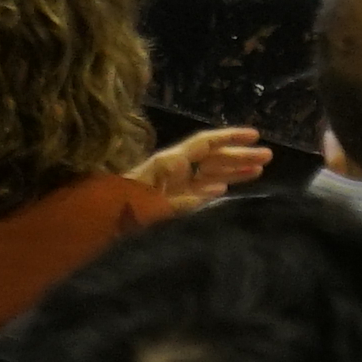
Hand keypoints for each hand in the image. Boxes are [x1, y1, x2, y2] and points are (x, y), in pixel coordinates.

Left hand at [131, 125, 272, 209]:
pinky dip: (214, 187)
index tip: (255, 136)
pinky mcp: (167, 201)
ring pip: (207, 173)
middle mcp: (171, 171)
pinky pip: (197, 190)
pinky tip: (227, 189)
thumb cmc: (119, 213)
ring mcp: (170, 186)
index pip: (205, 144)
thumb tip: (217, 190)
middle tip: (268, 157)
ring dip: (231, 171)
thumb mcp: (151, 206)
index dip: (230, 138)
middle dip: (239, 156)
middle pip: (211, 158)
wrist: (92, 225)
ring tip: (258, 170)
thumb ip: (183, 200)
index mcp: (168, 165)